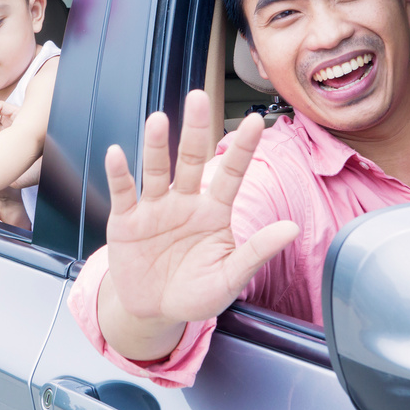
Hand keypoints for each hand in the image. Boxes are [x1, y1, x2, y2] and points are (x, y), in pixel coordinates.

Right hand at [97, 90, 298, 360]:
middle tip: (199, 97)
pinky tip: (117, 154)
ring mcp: (154, 209)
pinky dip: (119, 173)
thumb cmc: (197, 293)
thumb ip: (257, 252)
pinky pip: (124, 192)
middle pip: (191, 159)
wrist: (155, 312)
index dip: (242, 148)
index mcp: (214, 212)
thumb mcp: (230, 278)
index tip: (255, 121)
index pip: (231, 173)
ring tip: (159, 120)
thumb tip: (292, 229)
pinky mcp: (126, 221)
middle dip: (195, 129)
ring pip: (156, 170)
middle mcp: (185, 202)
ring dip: (156, 145)